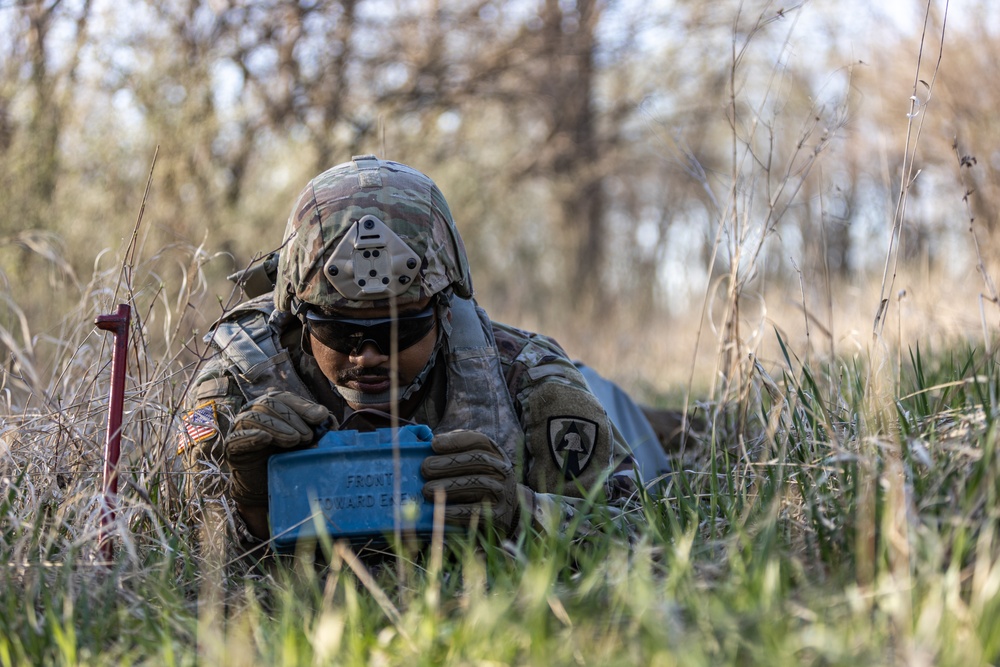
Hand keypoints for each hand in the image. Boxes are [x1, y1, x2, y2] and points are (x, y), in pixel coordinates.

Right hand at [225, 391, 332, 505]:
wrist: (269, 485)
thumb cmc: (289, 457)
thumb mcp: (308, 441)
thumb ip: (319, 429)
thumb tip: (328, 420)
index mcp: (272, 406)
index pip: (285, 397)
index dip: (303, 405)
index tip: (320, 417)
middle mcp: (254, 411)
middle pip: (269, 403)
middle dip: (292, 418)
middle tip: (308, 436)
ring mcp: (241, 428)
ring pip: (254, 417)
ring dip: (277, 427)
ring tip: (294, 440)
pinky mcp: (232, 447)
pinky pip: (237, 438)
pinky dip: (251, 436)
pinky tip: (265, 439)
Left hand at [420, 430, 521, 536]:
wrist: (505, 510)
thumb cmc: (478, 481)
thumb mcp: (472, 463)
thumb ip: (455, 452)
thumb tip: (431, 444)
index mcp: (494, 453)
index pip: (479, 440)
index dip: (456, 441)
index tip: (434, 445)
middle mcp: (502, 469)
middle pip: (478, 460)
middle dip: (449, 463)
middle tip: (425, 468)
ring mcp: (503, 491)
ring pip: (478, 484)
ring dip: (449, 486)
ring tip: (426, 489)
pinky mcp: (500, 514)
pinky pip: (478, 511)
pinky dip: (458, 510)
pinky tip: (441, 509)